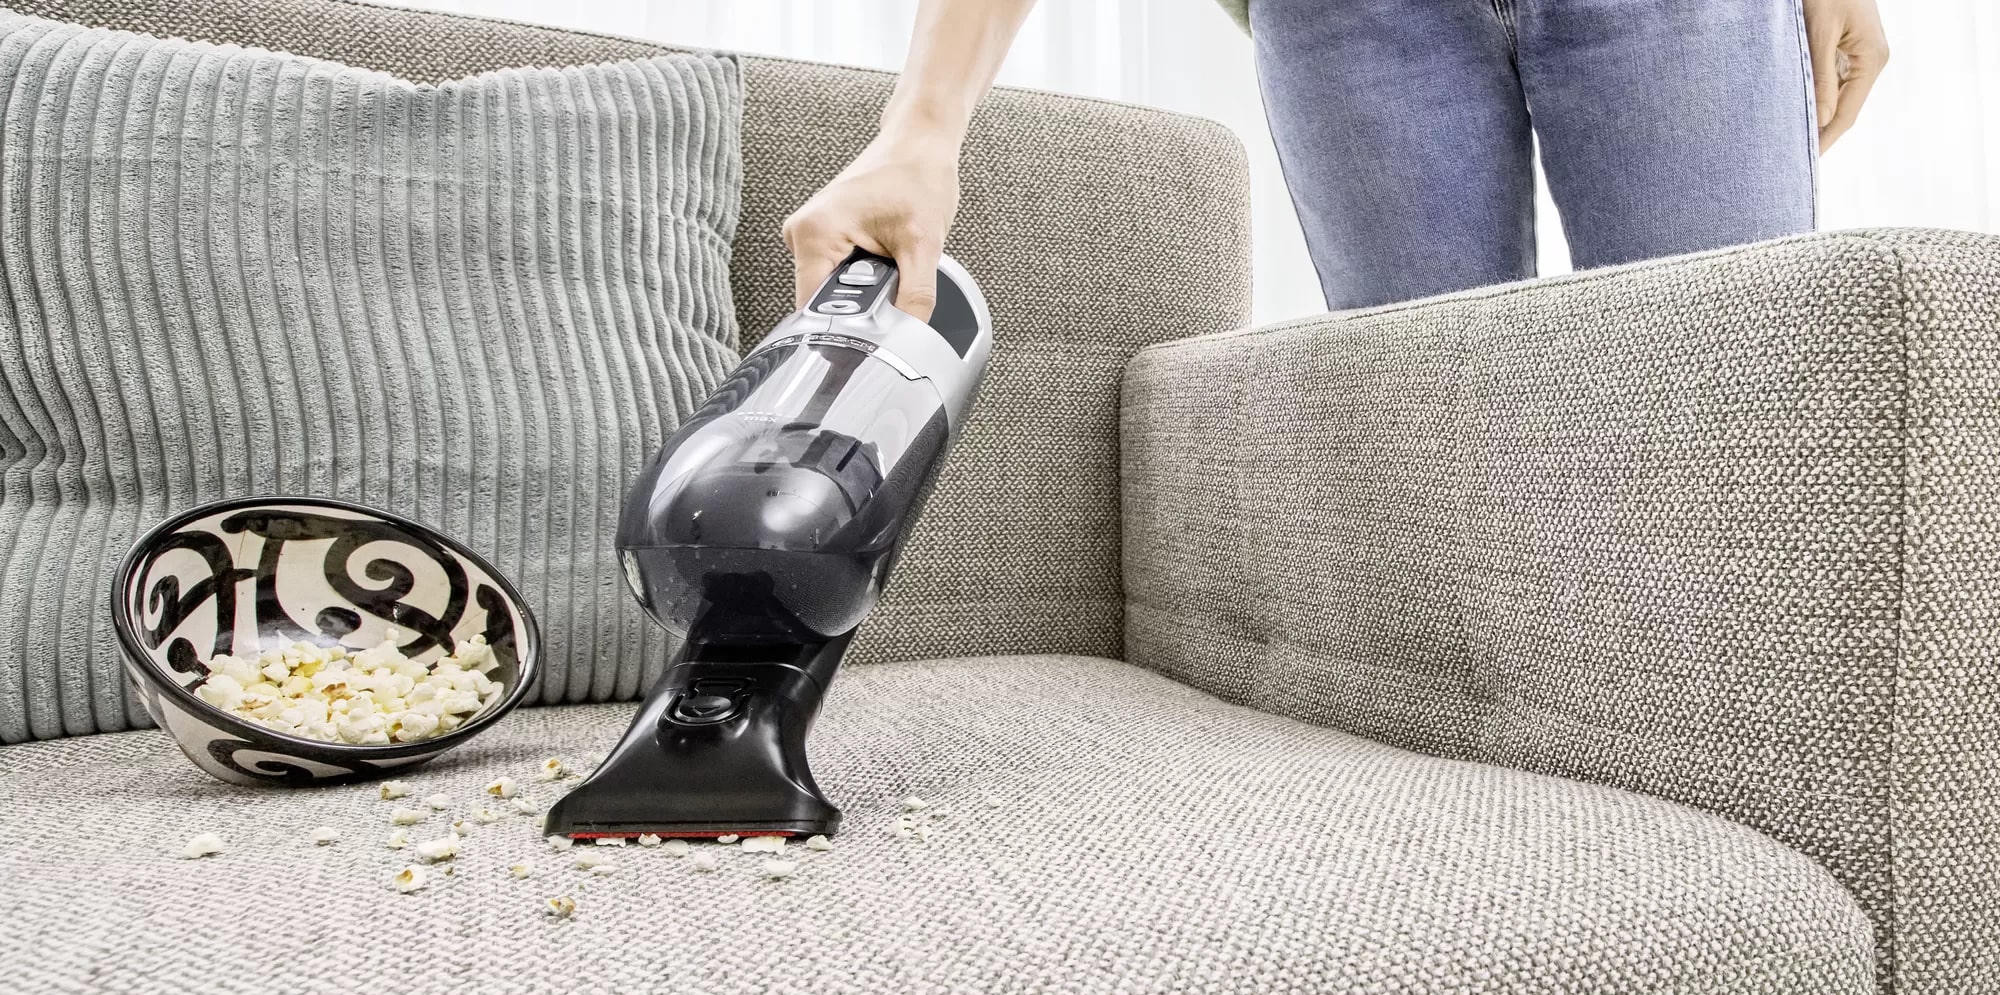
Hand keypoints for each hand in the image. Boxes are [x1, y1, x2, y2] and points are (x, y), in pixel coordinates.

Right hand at [782, 127, 959, 321]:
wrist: (919, 143)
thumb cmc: (918, 176)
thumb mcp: (925, 245)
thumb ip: (914, 297)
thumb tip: (906, 336)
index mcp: (815, 232)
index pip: (813, 309)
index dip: (842, 332)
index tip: (868, 341)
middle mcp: (803, 232)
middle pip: (821, 302)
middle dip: (857, 309)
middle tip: (891, 288)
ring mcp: (809, 233)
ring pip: (831, 290)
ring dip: (861, 291)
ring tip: (889, 264)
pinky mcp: (822, 235)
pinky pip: (836, 273)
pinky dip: (862, 276)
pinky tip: (882, 257)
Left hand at [1804, 0, 1888, 151]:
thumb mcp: (1819, 32)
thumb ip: (1820, 76)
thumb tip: (1821, 119)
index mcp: (1870, 60)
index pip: (1846, 113)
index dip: (1825, 139)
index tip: (1804, 162)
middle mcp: (1869, 61)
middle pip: (1842, 108)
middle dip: (1818, 132)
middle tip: (1791, 158)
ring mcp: (1859, 55)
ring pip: (1834, 96)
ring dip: (1814, 115)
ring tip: (1788, 139)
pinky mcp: (1845, 48)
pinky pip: (1828, 79)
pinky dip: (1812, 95)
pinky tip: (1794, 109)